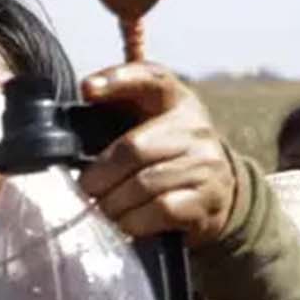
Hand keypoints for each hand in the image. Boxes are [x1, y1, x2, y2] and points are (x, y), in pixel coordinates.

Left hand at [75, 64, 242, 245]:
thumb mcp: (146, 122)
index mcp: (176, 100)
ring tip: (103, 209)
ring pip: (143, 184)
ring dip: (112, 204)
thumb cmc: (163, 153)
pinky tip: (125, 222)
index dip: (118, 79)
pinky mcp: (208, 198)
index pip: (150, 77)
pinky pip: (159, 210)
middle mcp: (196, 127)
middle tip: (85, 190)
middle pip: (133, 148)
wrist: (215, 192)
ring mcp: (207, 163)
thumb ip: (120, 102)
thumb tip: (87, 88)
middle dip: (99, 176)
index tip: (87, 88)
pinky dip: (133, 221)